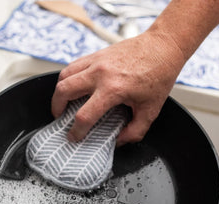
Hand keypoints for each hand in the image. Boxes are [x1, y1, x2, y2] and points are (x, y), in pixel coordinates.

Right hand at [51, 30, 184, 145]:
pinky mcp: (96, 54)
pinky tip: (72, 87)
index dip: (76, 131)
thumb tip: (119, 141)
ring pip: (64, 76)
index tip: (74, 136)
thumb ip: (135, 131)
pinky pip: (72, 66)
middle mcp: (100, 74)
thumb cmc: (158, 76)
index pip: (85, 115)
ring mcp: (96, 61)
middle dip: (56, 109)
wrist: (162, 47)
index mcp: (113, 90)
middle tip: (60, 118)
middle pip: (64, 91)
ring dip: (58, 92)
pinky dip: (67, 78)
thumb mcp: (151, 110)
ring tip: (62, 103)